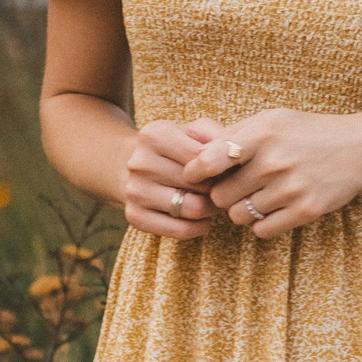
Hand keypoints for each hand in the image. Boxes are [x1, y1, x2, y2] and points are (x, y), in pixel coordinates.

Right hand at [120, 116, 226, 239]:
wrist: (129, 165)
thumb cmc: (172, 148)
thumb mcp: (192, 131)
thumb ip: (215, 135)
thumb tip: (233, 153)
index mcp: (154, 135)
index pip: (203, 158)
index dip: (221, 167)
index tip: (225, 169)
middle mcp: (140, 162)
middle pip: (199, 184)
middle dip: (218, 188)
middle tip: (222, 188)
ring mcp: (134, 191)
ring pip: (193, 209)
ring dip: (210, 209)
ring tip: (212, 202)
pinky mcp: (134, 216)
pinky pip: (181, 230)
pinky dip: (199, 227)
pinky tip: (202, 219)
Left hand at [178, 108, 361, 240]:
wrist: (359, 149)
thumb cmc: (306, 132)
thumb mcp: (271, 120)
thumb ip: (233, 134)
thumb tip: (193, 150)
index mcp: (261, 134)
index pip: (209, 160)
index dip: (195, 172)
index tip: (195, 176)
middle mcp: (273, 162)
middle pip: (220, 195)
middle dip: (222, 193)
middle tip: (234, 187)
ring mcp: (290, 188)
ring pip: (238, 216)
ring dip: (241, 210)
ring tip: (256, 196)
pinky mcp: (305, 211)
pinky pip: (261, 231)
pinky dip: (261, 224)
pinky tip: (272, 208)